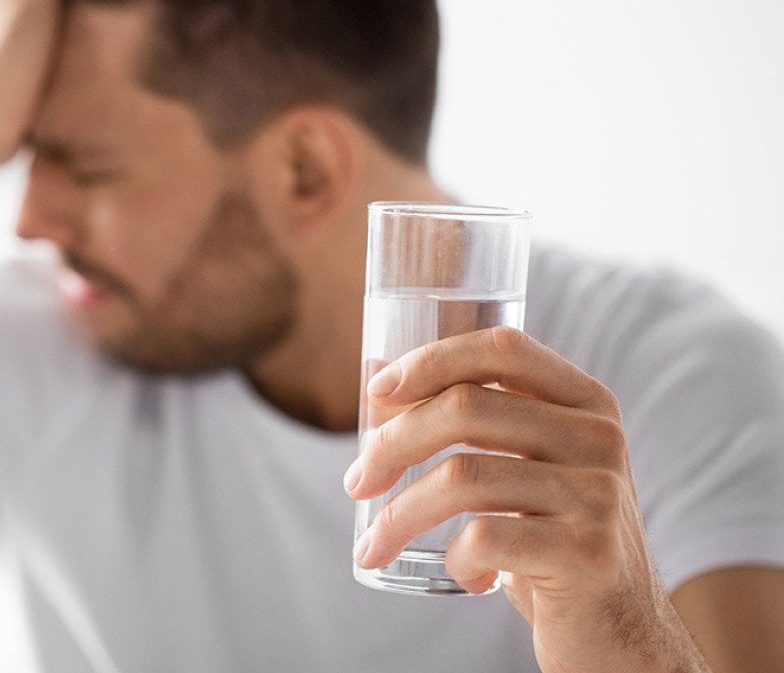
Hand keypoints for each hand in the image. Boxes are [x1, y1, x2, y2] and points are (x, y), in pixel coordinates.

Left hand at [345, 327, 707, 672]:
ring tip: (375, 545)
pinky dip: (454, 560)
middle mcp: (598, 438)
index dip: (431, 359)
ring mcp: (597, 495)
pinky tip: (464, 576)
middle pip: (465, 407)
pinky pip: (483, 539)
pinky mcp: (587, 553)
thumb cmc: (554, 539)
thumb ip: (471, 418)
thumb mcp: (527, 468)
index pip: (502, 347)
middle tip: (356, 483)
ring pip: (462, 477)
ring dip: (399, 515)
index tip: (377, 392)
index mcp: (585, 403)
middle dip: (391, 444)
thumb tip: (379, 372)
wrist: (623, 631)